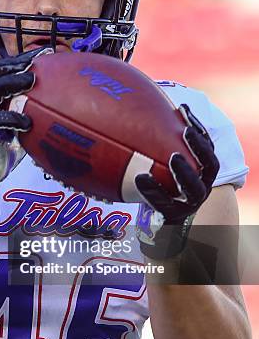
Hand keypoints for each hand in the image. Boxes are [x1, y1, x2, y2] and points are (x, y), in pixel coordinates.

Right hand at [0, 47, 50, 195]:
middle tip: (35, 66)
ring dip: (12, 83)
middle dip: (14, 65)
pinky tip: (27, 122)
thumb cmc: (9, 139)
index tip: (46, 52)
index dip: (22, 57)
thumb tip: (66, 99)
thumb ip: (35, 107)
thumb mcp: (22, 119)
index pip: (4, 67)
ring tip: (32, 81)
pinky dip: (11, 118)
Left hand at [135, 104, 219, 259]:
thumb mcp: (157, 167)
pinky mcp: (173, 217)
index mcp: (200, 172)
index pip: (206, 147)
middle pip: (210, 165)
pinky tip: (139, 177)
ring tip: (173, 157)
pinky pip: (164, 203)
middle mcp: (200, 187)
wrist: (156, 228)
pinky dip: (153, 190)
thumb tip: (128, 114)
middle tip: (185, 131)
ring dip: (185, 171)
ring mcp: (189, 204)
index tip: (182, 109)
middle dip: (199, 147)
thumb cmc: (155, 190)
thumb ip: (152, 148)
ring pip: (194, 187)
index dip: (197, 128)